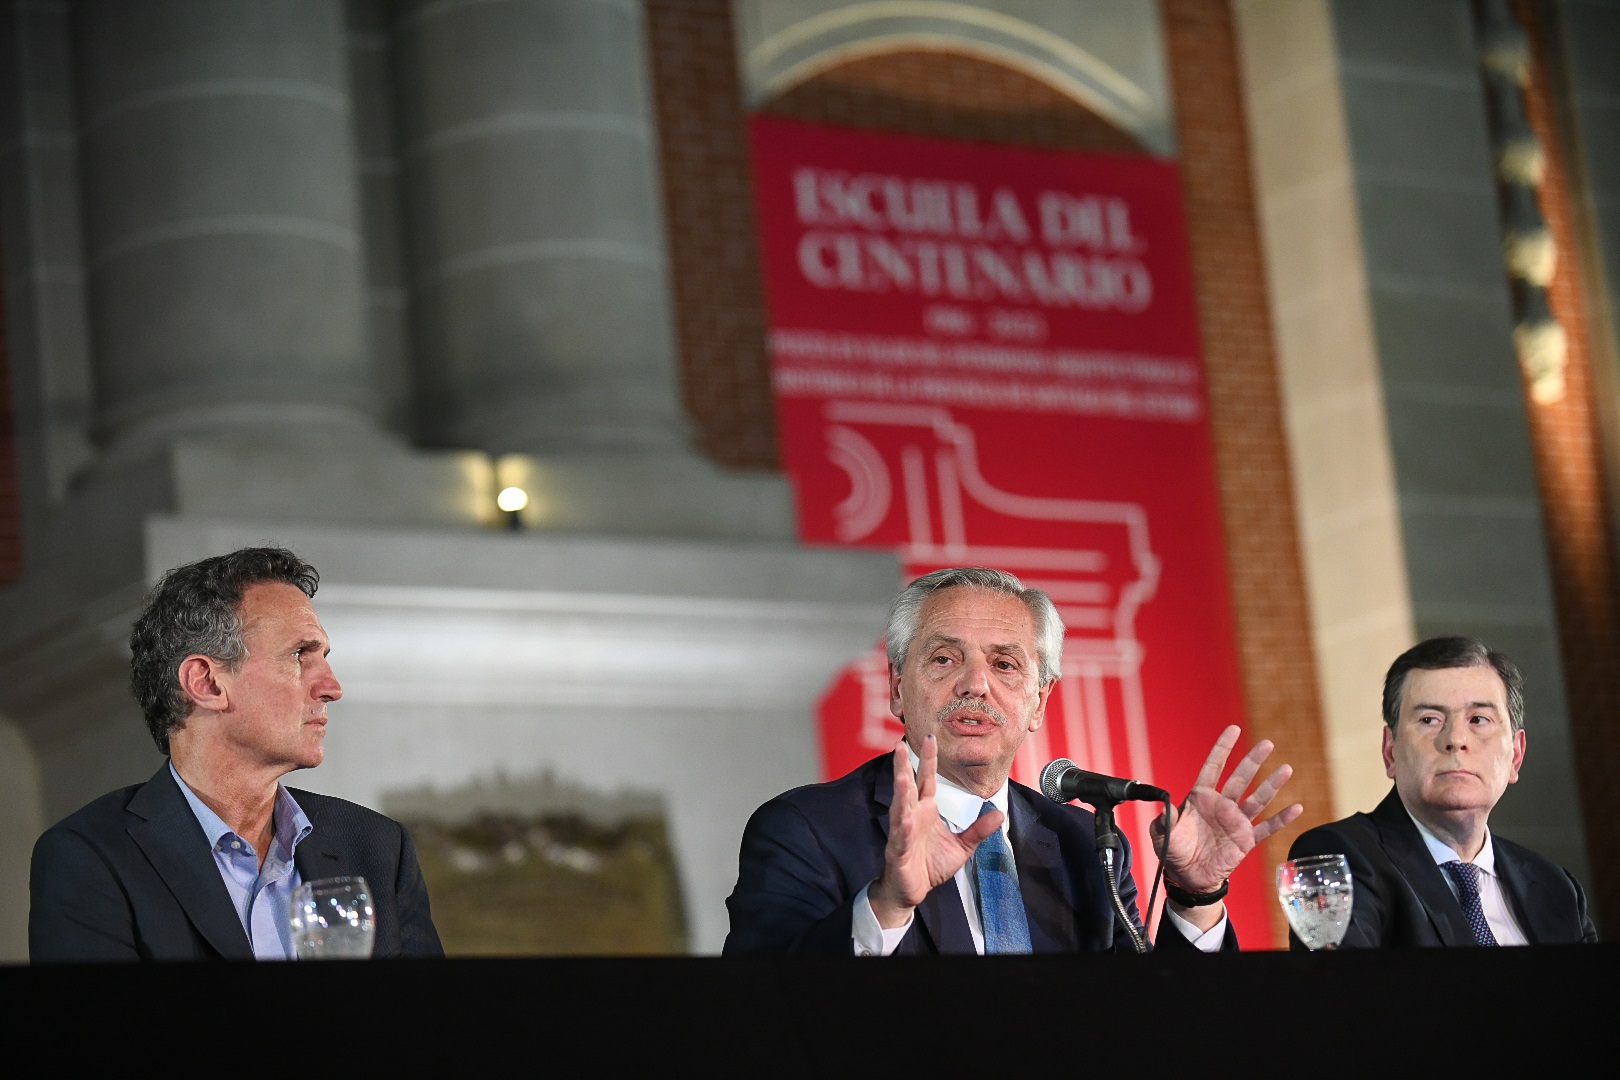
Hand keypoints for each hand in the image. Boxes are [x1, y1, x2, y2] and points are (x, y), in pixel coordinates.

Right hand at [867, 735, 1000, 928]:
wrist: (913, 890)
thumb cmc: (930, 865)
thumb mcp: (962, 846)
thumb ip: (978, 829)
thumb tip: (999, 813)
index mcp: (925, 810)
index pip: (926, 780)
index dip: (929, 760)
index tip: (931, 738)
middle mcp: (911, 815)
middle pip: (908, 785)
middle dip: (904, 765)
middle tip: (901, 745)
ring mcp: (903, 831)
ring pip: (900, 805)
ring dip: (900, 789)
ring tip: (900, 773)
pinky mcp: (899, 850)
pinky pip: (901, 835)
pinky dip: (903, 826)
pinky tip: (904, 816)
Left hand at [1153, 725, 1302, 895]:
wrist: (1188, 878)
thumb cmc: (1174, 851)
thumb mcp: (1162, 833)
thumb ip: (1165, 818)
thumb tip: (1164, 805)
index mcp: (1201, 798)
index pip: (1213, 767)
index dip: (1223, 748)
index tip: (1234, 730)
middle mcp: (1222, 806)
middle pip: (1240, 778)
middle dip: (1253, 760)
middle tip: (1267, 743)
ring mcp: (1236, 822)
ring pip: (1257, 799)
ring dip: (1271, 785)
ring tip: (1285, 769)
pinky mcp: (1246, 840)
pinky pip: (1267, 828)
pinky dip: (1281, 819)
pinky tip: (1296, 807)